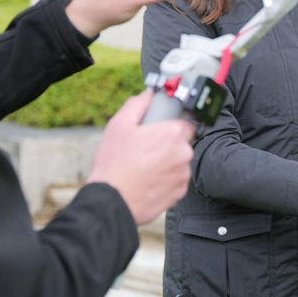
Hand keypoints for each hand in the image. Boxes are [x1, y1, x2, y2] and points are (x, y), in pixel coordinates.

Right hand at [87, 91, 194, 224]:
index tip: (158, 131)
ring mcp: (183, 175)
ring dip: (166, 164)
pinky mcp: (179, 193)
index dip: (170, 126)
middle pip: (181, 144)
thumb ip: (137, 104)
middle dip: (166, 145)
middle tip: (145, 150)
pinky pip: (175, 181)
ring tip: (143, 168)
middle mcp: (183, 153)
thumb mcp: (119, 125)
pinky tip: (147, 181)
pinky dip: (165, 181)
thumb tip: (149, 95)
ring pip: (178, 163)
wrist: (113, 201)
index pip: (184, 123)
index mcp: (172, 134)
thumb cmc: (114, 164)